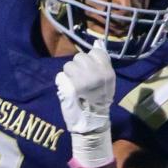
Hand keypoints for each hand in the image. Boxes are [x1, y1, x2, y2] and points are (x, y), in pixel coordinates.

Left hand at [55, 42, 115, 167]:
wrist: (91, 124)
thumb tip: (97, 44)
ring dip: (69, 75)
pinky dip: (62, 83)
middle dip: (78, 67)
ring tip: (74, 87)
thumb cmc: (99, 101)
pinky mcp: (69, 87)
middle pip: (79, 57)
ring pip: (68, 66)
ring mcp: (82, 80)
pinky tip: (68, 92)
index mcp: (106, 71)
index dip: (90, 60)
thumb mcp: (107, 82)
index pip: (95, 52)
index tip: (90, 72)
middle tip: (81, 81)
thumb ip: (102, 63)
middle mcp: (95, 73)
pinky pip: (60, 76)